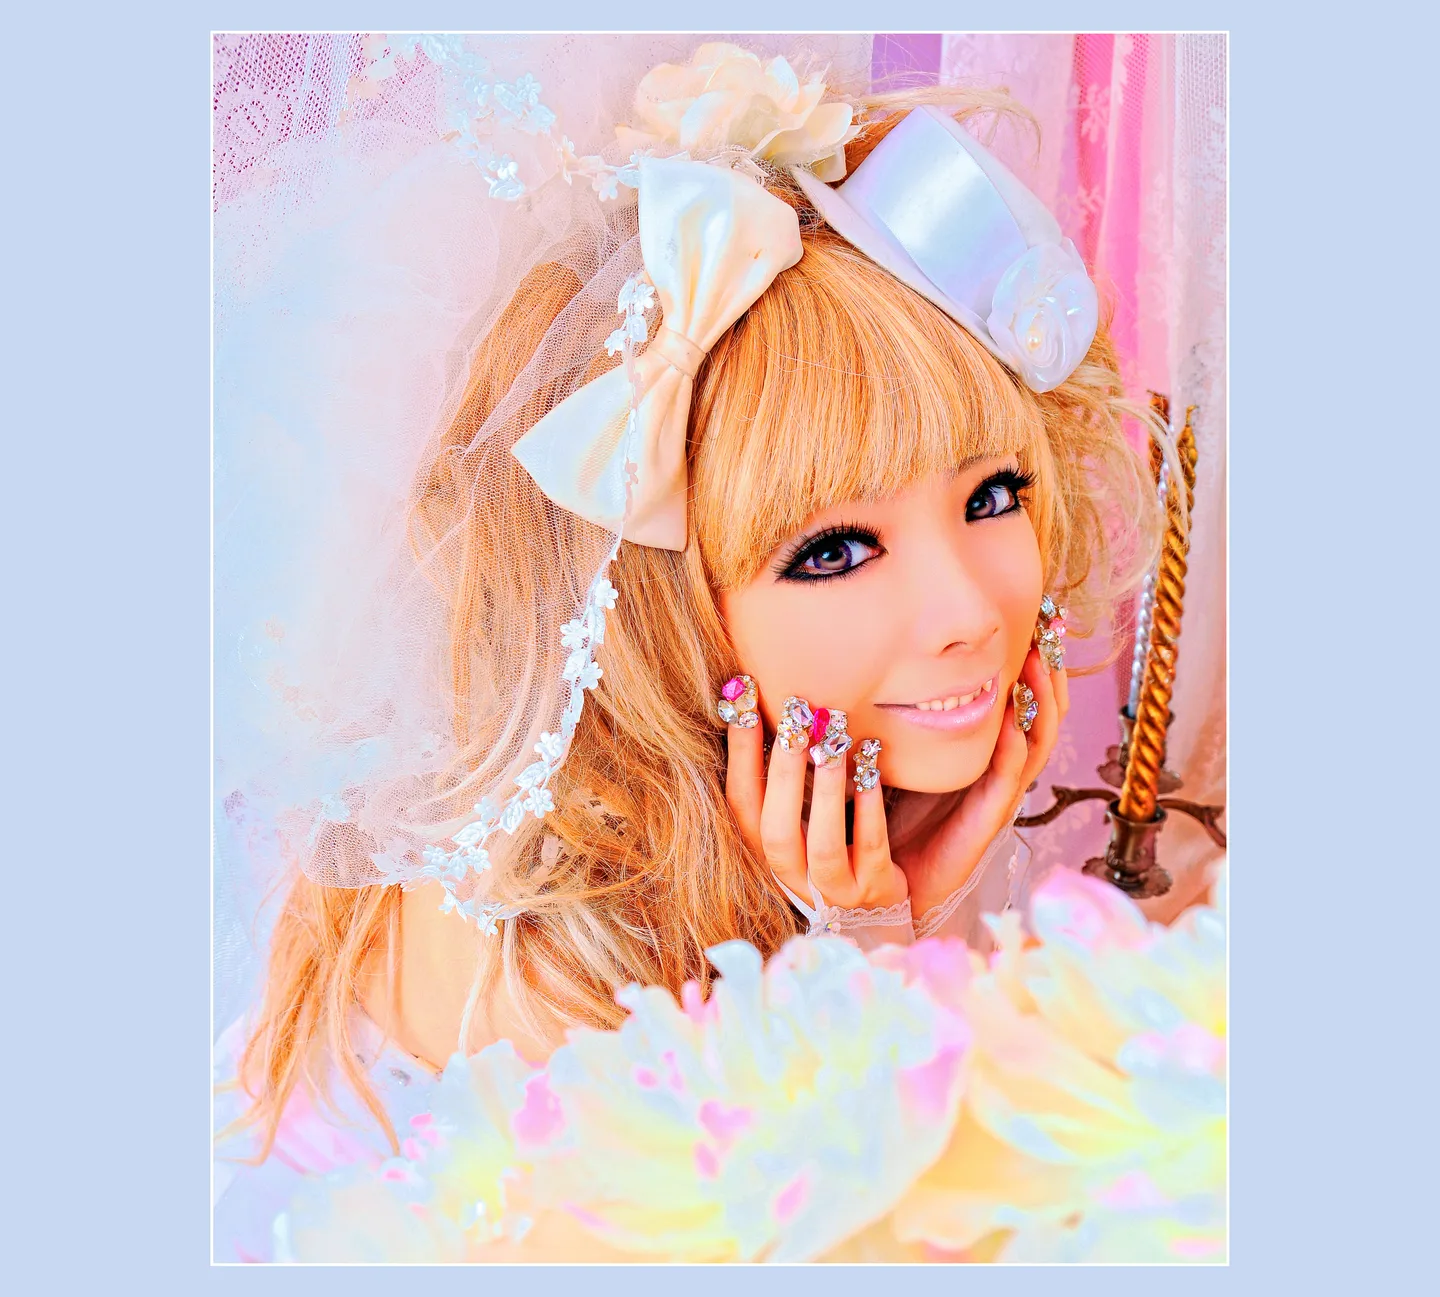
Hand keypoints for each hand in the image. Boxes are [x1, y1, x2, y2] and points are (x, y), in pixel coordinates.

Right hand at [722, 686, 907, 912]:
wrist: (881, 913)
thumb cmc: (839, 846)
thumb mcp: (804, 817)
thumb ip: (788, 778)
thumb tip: (778, 710)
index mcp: (768, 851)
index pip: (741, 804)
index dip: (738, 756)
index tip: (740, 703)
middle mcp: (793, 877)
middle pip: (774, 831)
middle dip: (781, 774)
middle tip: (793, 720)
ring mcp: (835, 893)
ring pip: (822, 848)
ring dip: (825, 793)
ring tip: (832, 743)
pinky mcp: (875, 893)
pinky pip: (870, 851)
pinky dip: (869, 811)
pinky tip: (871, 773)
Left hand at [892, 647, 1068, 920]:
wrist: (893, 872)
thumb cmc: (896, 809)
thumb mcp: (904, 749)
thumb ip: (907, 712)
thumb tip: (891, 657)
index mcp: (991, 750)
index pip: (1027, 698)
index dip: (1037, 662)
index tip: (1039, 619)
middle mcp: (1004, 768)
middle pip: (1045, 713)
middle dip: (1050, 671)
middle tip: (1051, 630)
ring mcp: (999, 793)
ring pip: (1036, 741)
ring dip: (1040, 702)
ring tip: (1037, 664)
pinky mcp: (987, 820)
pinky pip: (1008, 780)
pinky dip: (1014, 749)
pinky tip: (1014, 724)